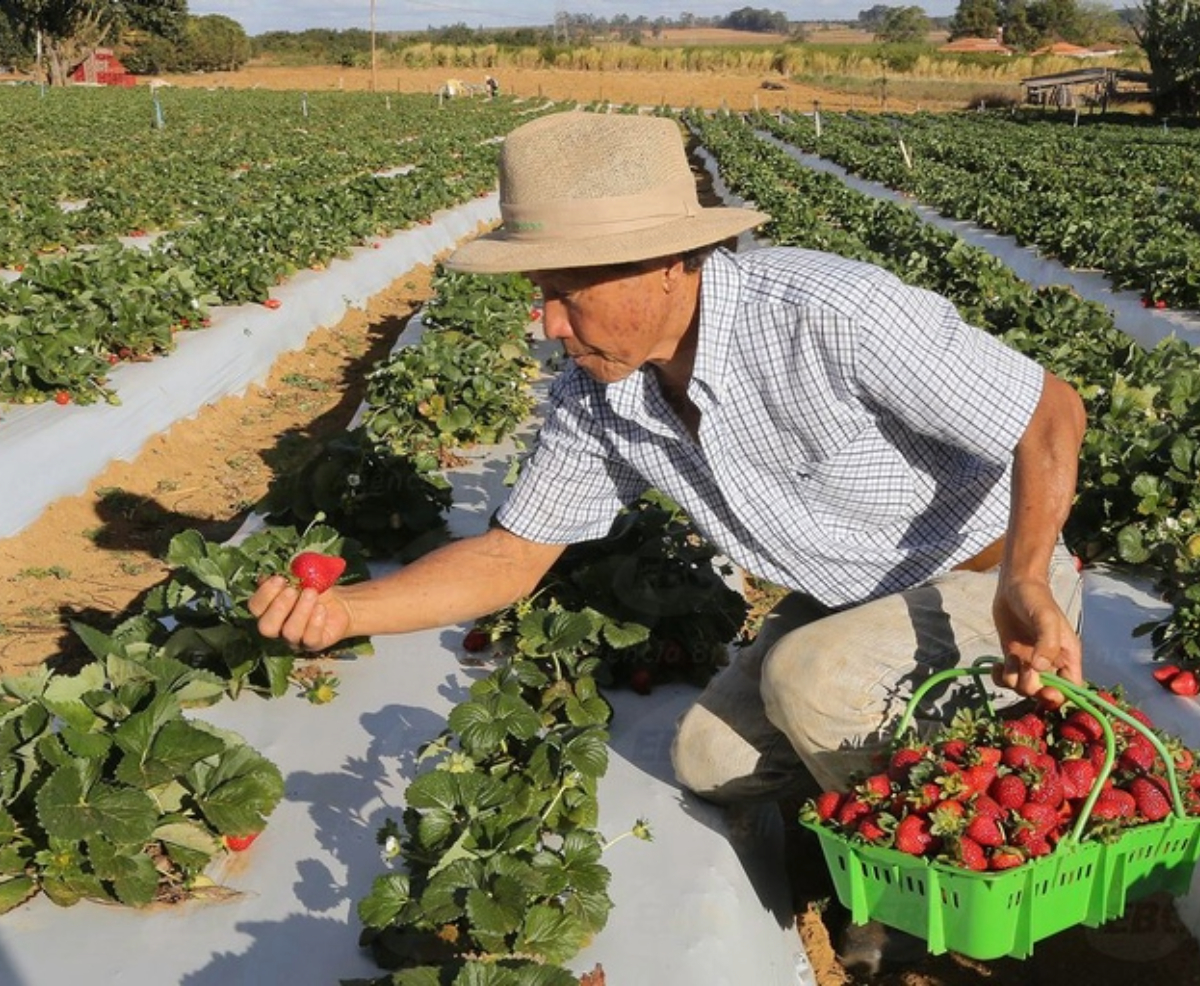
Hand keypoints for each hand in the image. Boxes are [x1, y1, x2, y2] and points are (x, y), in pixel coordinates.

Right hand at [249, 575, 351, 651]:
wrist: (339, 605)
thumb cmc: (314, 591)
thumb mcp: (301, 578)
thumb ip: (287, 575)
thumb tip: (273, 574)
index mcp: (268, 611)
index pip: (255, 607)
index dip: (264, 593)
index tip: (279, 579)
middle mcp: (278, 629)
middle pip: (266, 627)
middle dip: (279, 606)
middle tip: (293, 590)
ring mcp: (295, 640)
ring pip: (290, 633)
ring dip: (301, 611)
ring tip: (312, 593)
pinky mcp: (314, 644)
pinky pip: (310, 639)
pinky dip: (315, 622)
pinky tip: (321, 608)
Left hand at [990, 576, 1081, 706]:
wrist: (1014, 586)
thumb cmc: (1037, 599)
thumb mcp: (1046, 618)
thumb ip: (1047, 643)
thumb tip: (1040, 668)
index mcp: (1067, 657)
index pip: (1070, 689)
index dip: (1059, 697)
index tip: (1045, 691)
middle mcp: (1049, 663)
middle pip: (1044, 693)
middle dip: (1032, 688)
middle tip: (1023, 671)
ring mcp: (1029, 661)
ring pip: (1023, 688)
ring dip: (1013, 682)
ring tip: (1007, 663)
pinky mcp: (1012, 657)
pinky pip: (1007, 679)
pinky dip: (1000, 677)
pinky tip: (996, 664)